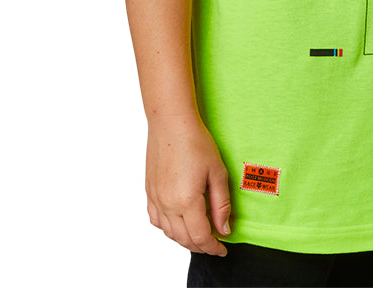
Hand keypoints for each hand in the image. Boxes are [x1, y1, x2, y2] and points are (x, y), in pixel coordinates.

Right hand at [145, 117, 230, 255]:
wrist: (171, 123)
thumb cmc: (196, 142)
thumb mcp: (217, 172)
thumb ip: (221, 204)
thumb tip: (224, 229)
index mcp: (187, 201)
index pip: (200, 237)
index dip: (213, 247)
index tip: (222, 249)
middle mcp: (168, 204)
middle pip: (184, 239)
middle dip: (201, 246)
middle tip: (214, 243)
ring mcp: (156, 199)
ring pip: (169, 233)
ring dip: (184, 239)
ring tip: (199, 235)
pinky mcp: (149, 192)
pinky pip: (156, 220)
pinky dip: (168, 228)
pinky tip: (178, 223)